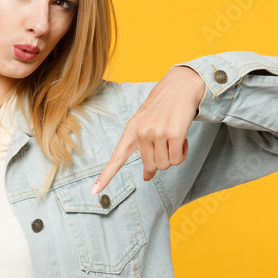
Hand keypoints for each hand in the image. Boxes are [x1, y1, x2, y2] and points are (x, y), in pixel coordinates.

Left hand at [91, 65, 205, 192]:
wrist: (180, 86)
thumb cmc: (162, 109)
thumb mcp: (147, 127)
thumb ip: (144, 150)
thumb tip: (147, 176)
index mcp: (130, 131)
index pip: (116, 158)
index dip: (106, 176)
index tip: (95, 190)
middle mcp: (141, 133)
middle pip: (150, 167)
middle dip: (161, 161)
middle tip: (166, 145)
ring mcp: (157, 133)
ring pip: (165, 165)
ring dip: (173, 157)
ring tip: (174, 140)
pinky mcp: (174, 134)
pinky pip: (177, 159)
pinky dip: (182, 154)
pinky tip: (182, 140)